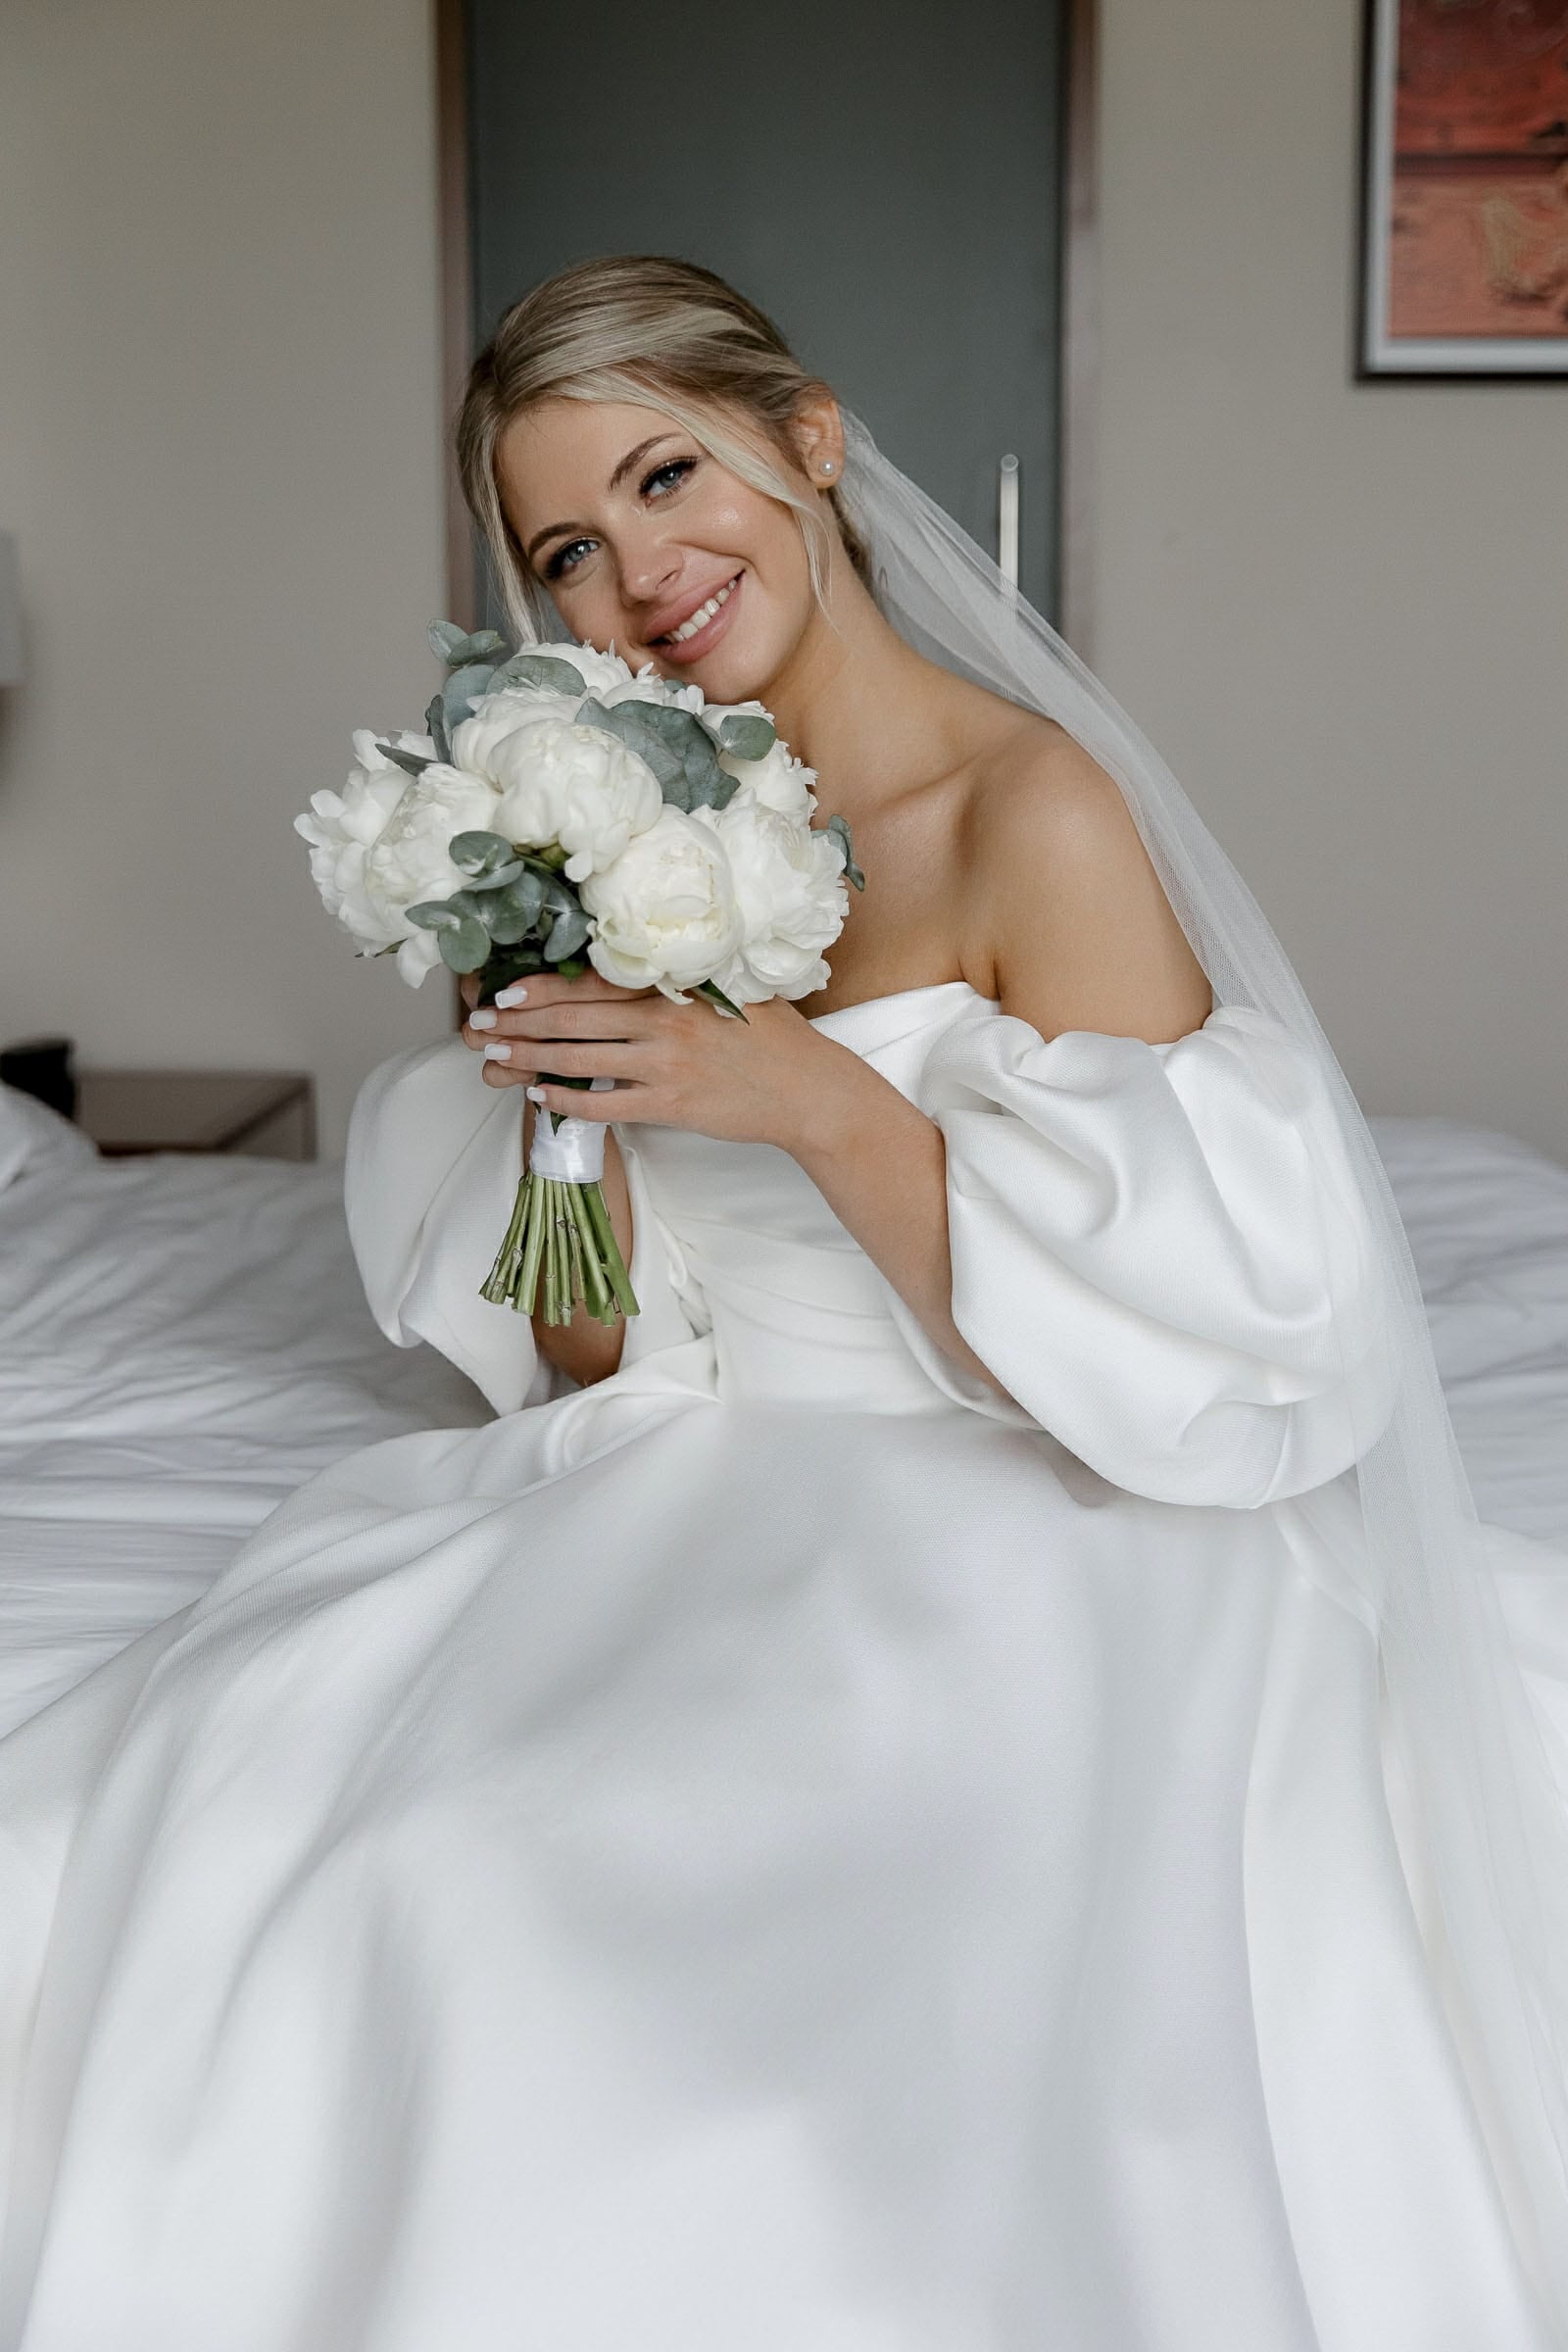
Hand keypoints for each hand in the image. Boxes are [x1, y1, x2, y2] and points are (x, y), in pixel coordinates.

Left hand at [459, 968, 844, 1150]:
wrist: (807, 1090)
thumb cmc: (773, 1038)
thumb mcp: (731, 988)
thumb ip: (682, 977)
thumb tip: (634, 965)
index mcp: (673, 985)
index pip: (593, 981)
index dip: (541, 986)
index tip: (503, 989)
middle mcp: (662, 1021)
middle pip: (573, 1018)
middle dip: (519, 1022)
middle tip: (480, 1025)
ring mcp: (664, 1064)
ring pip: (579, 1059)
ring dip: (530, 1057)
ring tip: (496, 1056)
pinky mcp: (669, 1104)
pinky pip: (605, 1103)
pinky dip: (567, 1100)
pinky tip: (540, 1094)